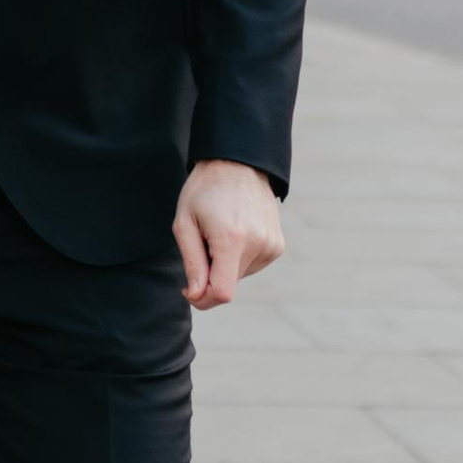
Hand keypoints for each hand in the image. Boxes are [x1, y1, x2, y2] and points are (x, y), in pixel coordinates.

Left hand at [172, 159, 283, 310]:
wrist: (238, 163)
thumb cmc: (204, 190)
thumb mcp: (185, 222)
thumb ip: (192, 262)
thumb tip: (196, 295)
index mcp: (231, 239)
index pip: (222, 293)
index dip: (203, 299)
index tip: (189, 289)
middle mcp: (257, 244)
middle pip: (229, 284)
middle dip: (210, 275)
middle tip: (201, 243)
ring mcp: (272, 246)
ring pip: (239, 276)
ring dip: (224, 264)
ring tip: (219, 232)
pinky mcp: (278, 246)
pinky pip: (252, 266)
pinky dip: (238, 258)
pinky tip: (234, 233)